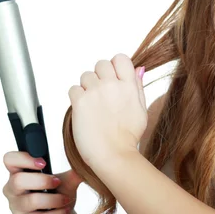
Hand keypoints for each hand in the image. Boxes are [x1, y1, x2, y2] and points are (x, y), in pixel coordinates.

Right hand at [3, 150, 83, 213]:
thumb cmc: (57, 193)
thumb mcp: (65, 180)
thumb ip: (72, 171)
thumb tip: (84, 162)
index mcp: (20, 172)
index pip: (10, 159)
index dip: (23, 158)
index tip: (43, 163)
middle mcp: (13, 189)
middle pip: (18, 181)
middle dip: (43, 181)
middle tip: (57, 182)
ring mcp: (16, 207)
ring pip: (31, 201)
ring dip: (53, 200)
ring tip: (65, 200)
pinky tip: (63, 211)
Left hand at [68, 53, 146, 168]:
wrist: (114, 155)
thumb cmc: (128, 137)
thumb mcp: (141, 109)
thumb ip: (138, 87)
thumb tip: (139, 69)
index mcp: (129, 86)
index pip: (120, 58)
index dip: (115, 66)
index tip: (113, 78)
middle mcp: (112, 85)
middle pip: (101, 64)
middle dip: (100, 76)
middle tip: (101, 94)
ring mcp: (95, 92)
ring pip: (86, 75)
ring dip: (87, 86)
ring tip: (93, 104)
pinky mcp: (80, 102)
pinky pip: (73, 88)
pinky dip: (77, 98)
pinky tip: (84, 110)